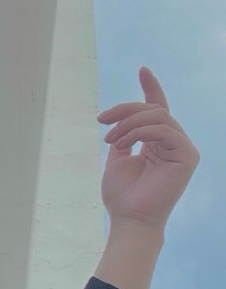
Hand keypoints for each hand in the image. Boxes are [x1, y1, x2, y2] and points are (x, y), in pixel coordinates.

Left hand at [97, 67, 199, 231]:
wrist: (129, 219)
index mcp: (158, 144)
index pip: (159, 109)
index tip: (142, 69)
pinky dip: (139, 132)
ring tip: (109, 139)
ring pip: (158, 117)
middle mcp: (173, 144)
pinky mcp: (187, 156)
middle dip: (125, 110)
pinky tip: (121, 144)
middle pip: (153, 110)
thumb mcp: (117, 161)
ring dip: (128, 123)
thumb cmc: (122, 197)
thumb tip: (120, 123)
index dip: (151, 88)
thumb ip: (122, 139)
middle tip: (101, 120)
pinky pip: (163, 130)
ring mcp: (182, 149)